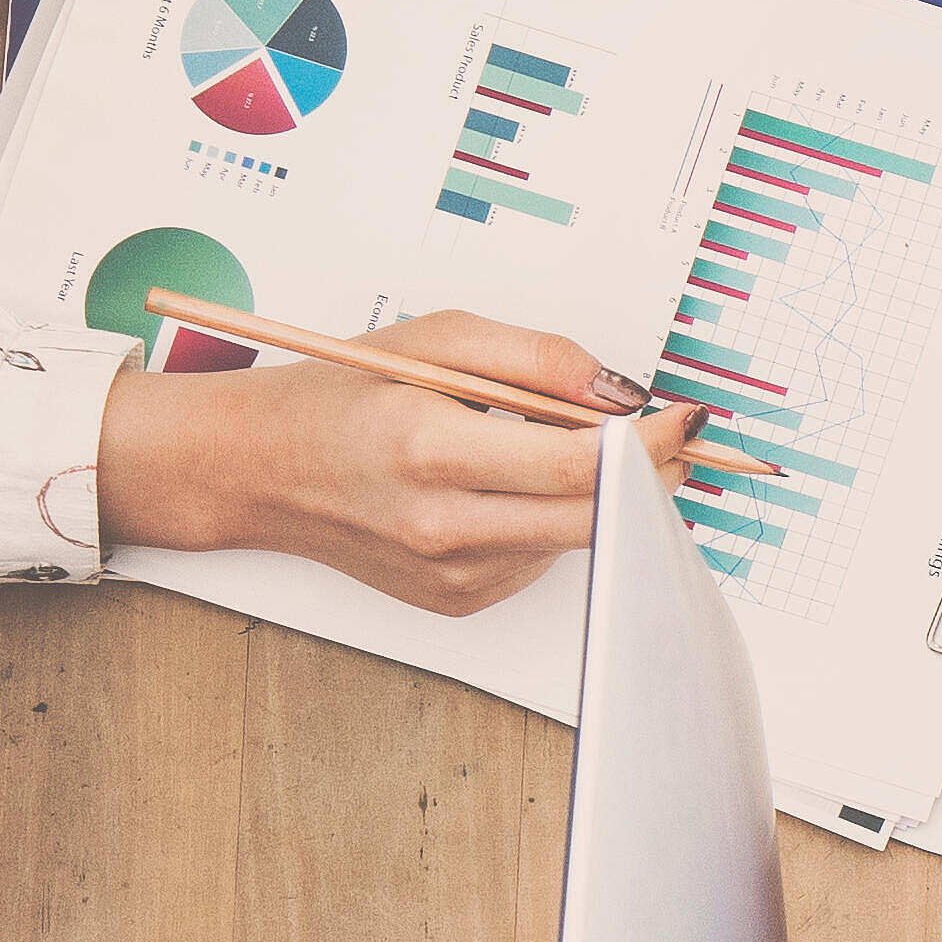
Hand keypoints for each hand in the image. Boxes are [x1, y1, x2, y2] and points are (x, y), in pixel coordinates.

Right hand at [94, 314, 713, 614]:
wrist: (253, 470)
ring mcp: (451, 574)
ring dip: (589, 495)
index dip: (649, 443)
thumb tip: (623, 390)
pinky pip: (539, 558)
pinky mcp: (458, 601)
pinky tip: (496, 490)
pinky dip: (544, 521)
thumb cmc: (340, 396)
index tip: (688, 420)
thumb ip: (538, 359)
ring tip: (541, 447)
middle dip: (647, 474)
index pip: (577, 463)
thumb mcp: (436, 340)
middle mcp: (442, 525)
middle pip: (594, 516)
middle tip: (669, 435)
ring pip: (573, 539)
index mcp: (430, 450)